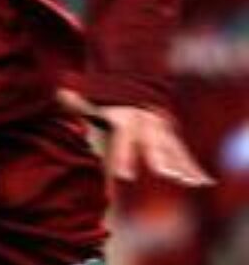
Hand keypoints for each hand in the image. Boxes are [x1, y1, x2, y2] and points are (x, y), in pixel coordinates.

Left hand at [59, 88, 213, 185]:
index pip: (124, 136)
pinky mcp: (169, 134)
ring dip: (182, 163)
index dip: (124, 155)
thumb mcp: (88, 98)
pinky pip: (181, 152)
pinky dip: (192, 165)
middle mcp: (146, 118)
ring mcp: (160, 126)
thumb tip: (60, 92)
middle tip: (164, 173)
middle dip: (159, 157)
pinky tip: (202, 181)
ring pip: (173, 147)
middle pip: (154, 140)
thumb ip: (76, 100)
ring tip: (189, 181)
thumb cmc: (101, 97)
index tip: (124, 177)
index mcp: (124, 113)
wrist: (126, 83)